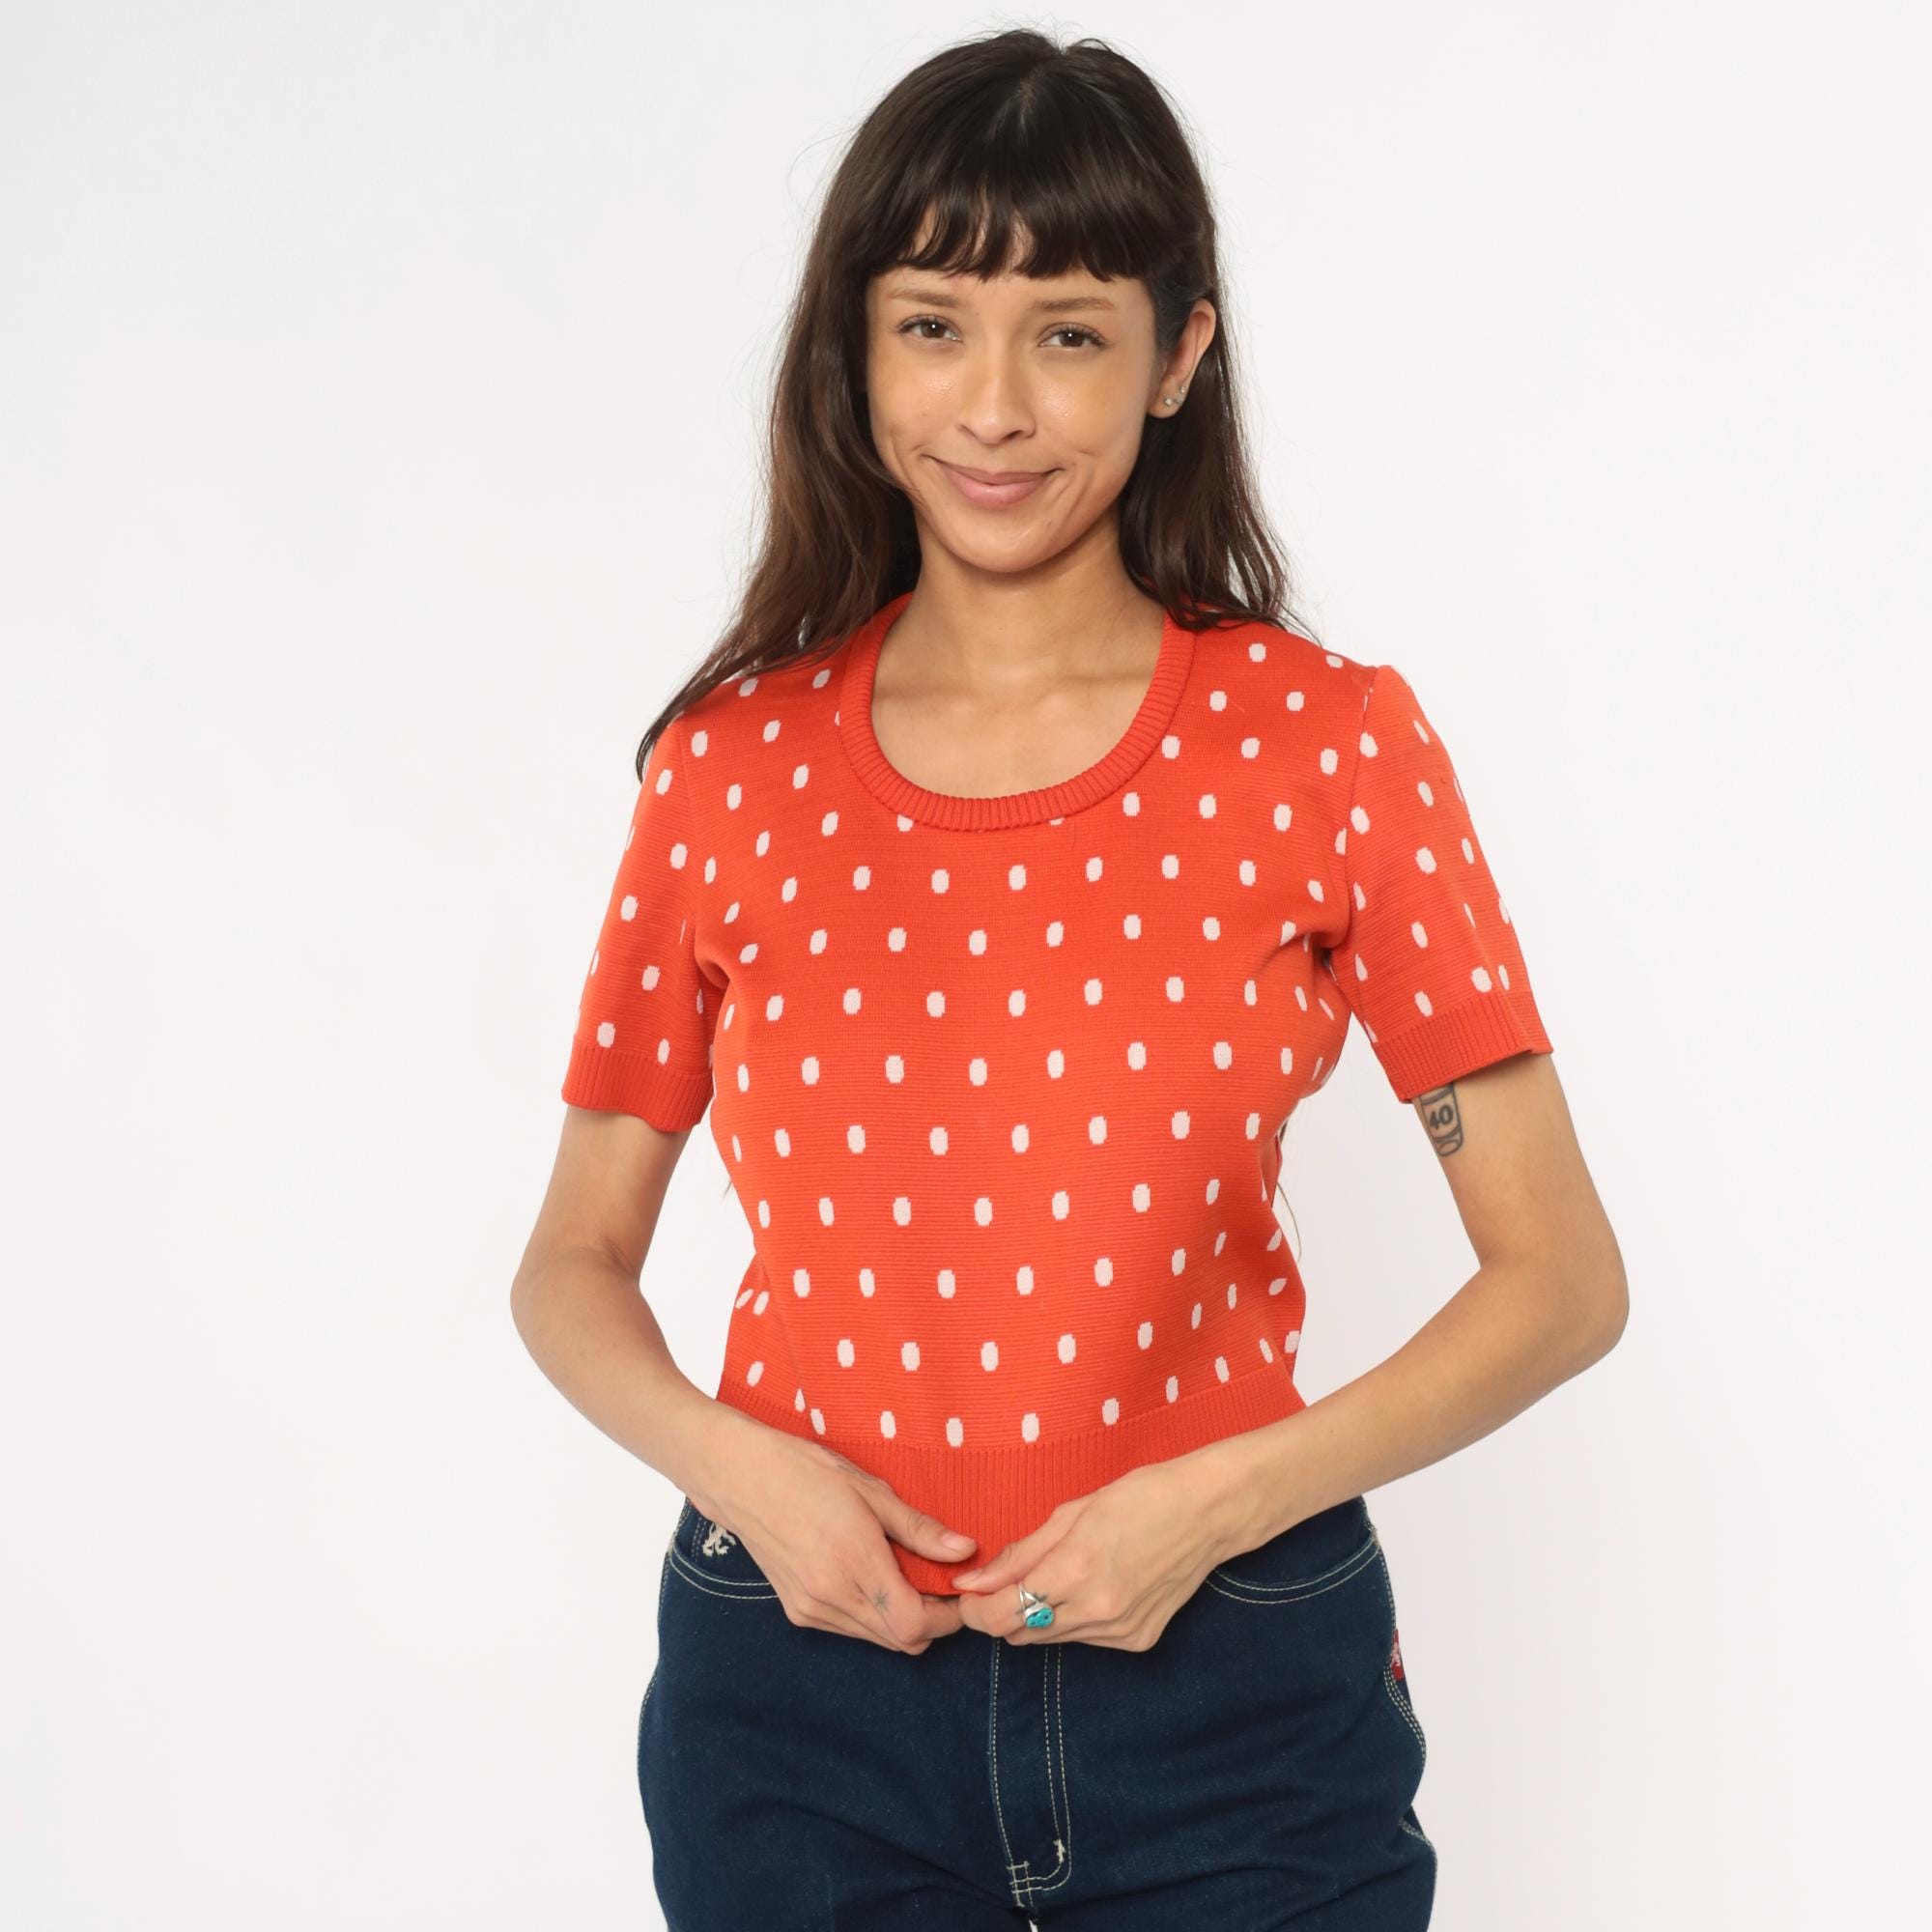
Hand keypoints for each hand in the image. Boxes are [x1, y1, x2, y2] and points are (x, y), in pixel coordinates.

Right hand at [686, 1420, 977, 1654]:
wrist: (740, 1478)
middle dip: (931, 1620)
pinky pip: (851, 1630)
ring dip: (902, 1619)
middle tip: (941, 1581)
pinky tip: (874, 1578)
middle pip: (901, 1641)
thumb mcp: (870, 1490)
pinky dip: (874, 1616)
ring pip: (877, 1640)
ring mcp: (811, 1610)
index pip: (914, 1624)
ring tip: (908, 1575)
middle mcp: (830, 1597)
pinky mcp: (798, 1612)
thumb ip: (919, 1528)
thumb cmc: (806, 1472)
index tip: (959, 1591)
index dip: (947, 1617)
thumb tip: (965, 1550)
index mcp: (852, 1562)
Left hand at [948, 1458, 1237, 1648]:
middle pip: (1021, 1634)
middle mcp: (1097, 1612)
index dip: (975, 1609)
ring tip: (1053, 1575)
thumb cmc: (1140, 1497)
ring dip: (1037, 1615)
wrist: (1208, 1513)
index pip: (1002, 1615)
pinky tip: (1090, 1587)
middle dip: (1002, 1611)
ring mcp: (1119, 1632)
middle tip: (1002, 1581)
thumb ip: (1020, 1554)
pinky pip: (1084, 1639)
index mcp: (1075, 1572)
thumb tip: (974, 1580)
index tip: (968, 1592)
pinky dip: (1073, 1619)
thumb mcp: (1071, 1512)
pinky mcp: (1137, 1642)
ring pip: (1051, 1640)